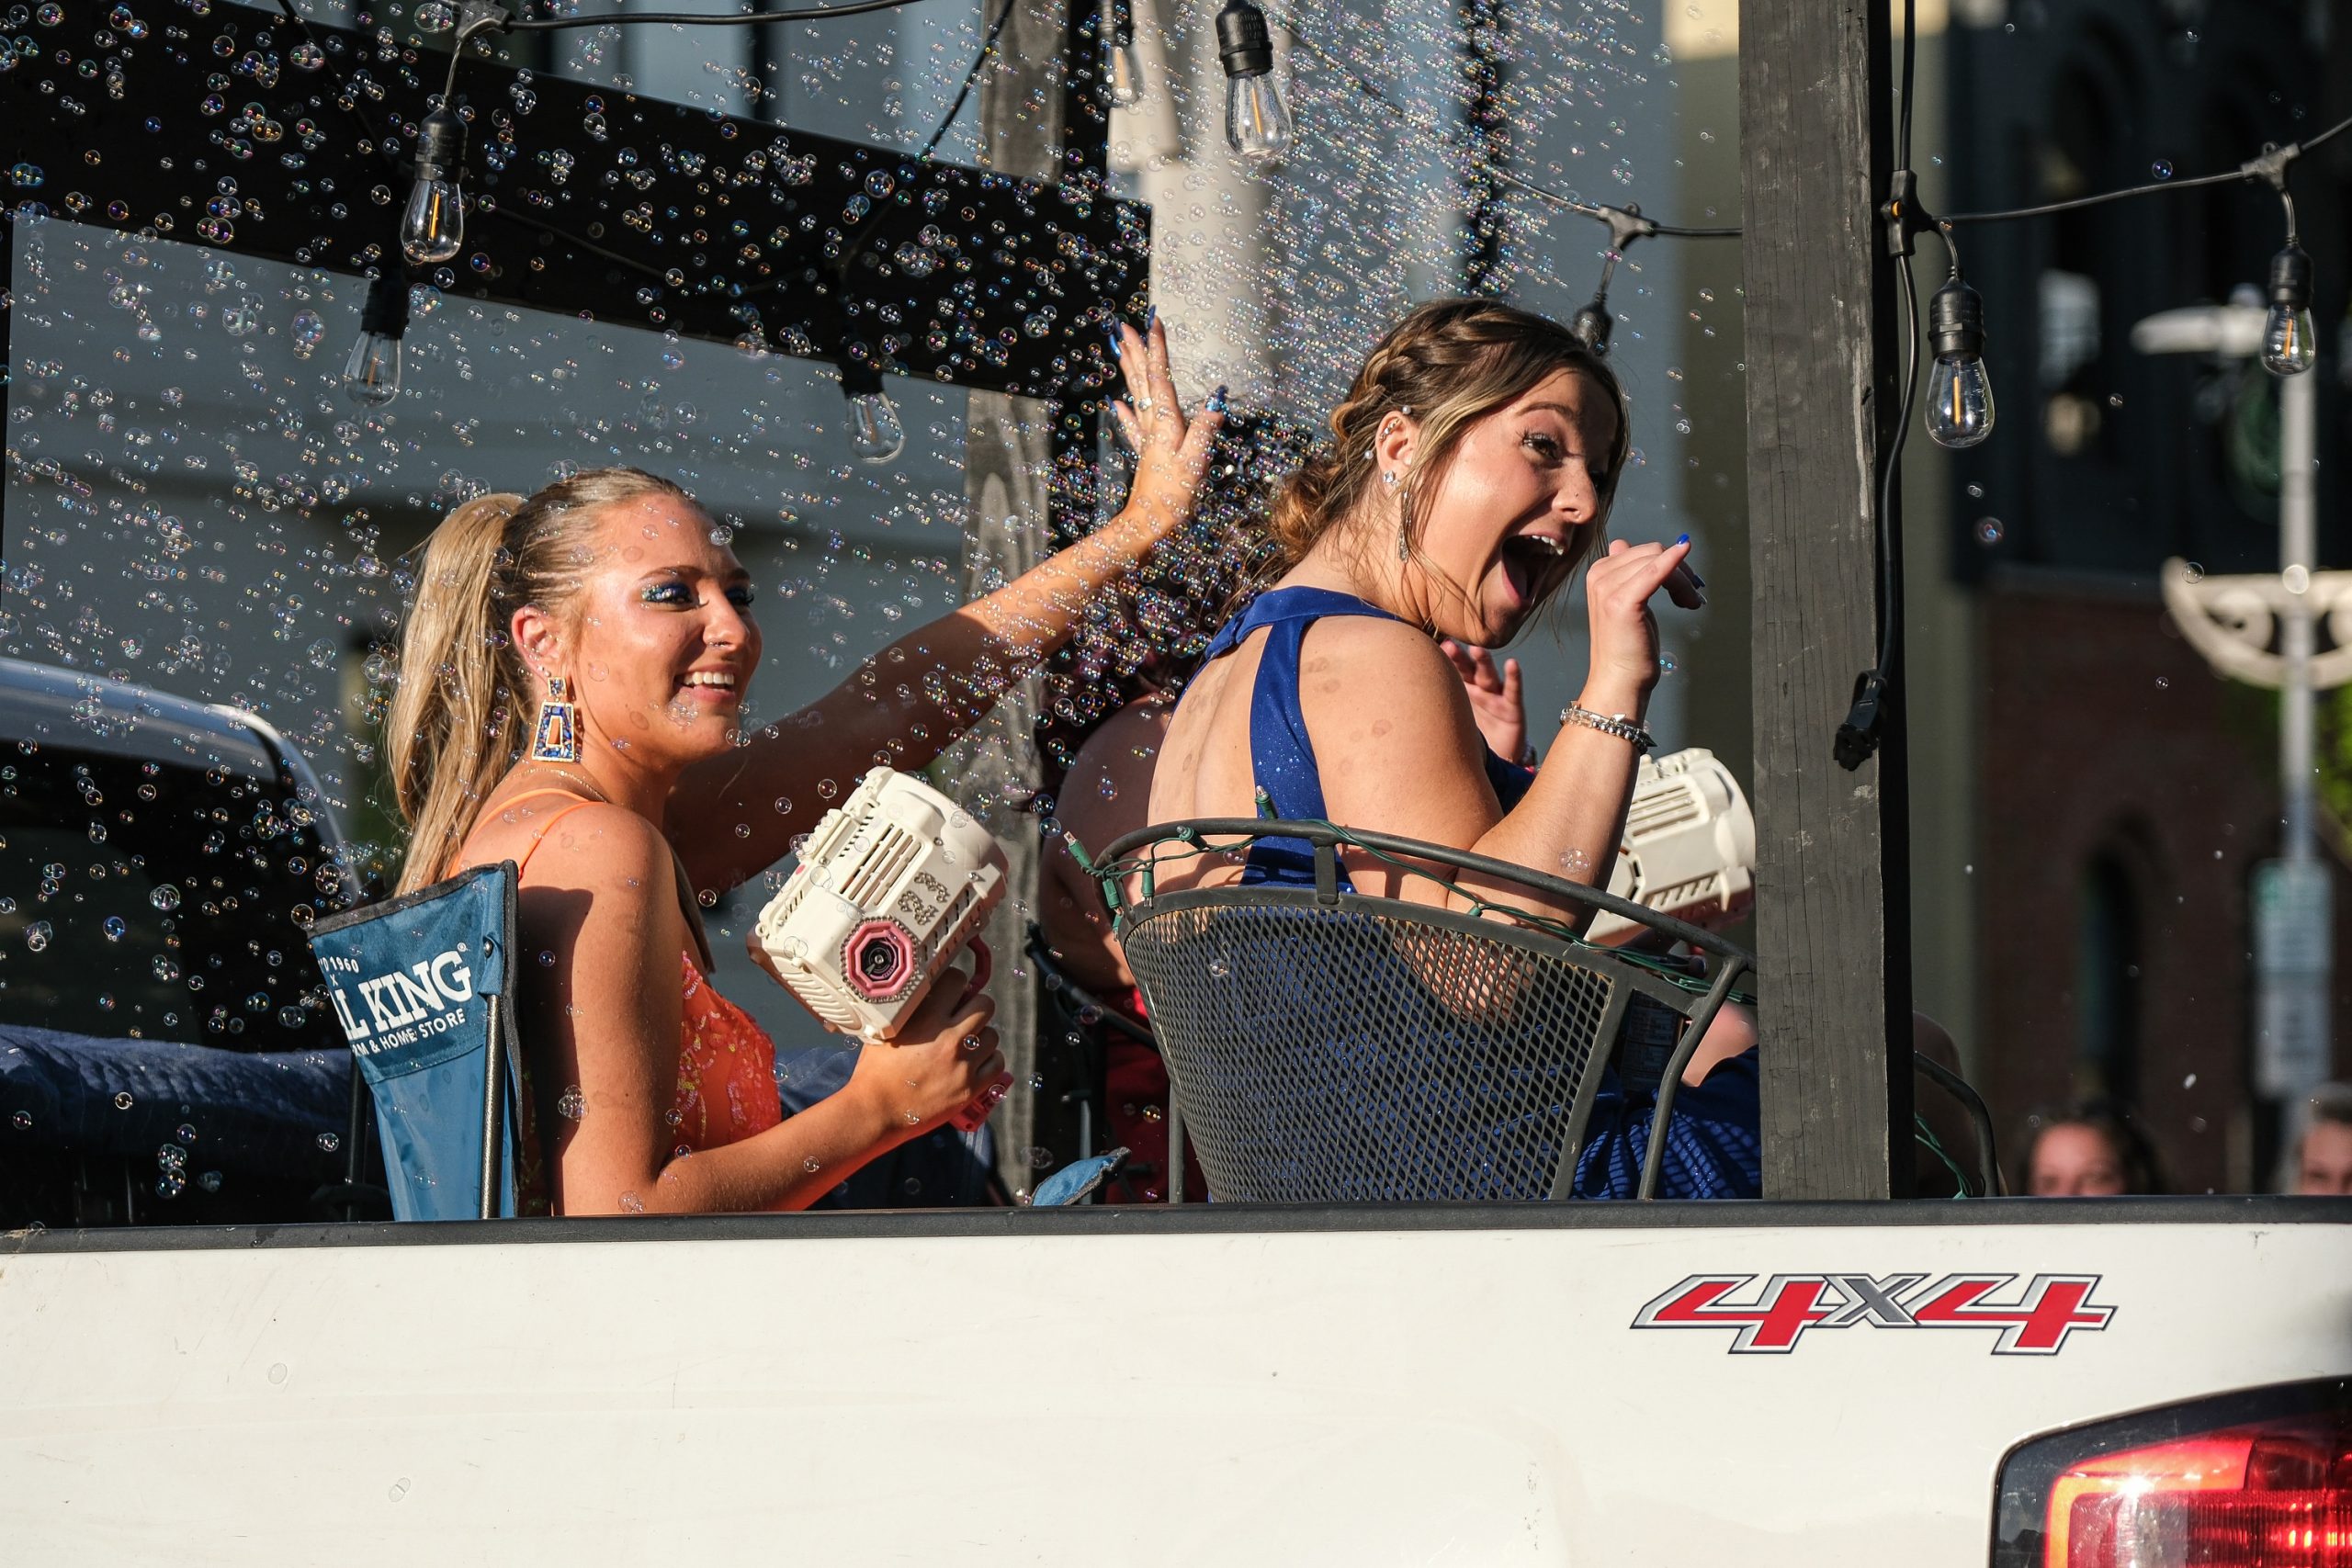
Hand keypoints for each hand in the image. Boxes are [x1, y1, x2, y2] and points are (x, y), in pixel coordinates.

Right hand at [845, 953, 1009, 1142]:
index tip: (952, 995)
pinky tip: (975, 1063)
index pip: (957, 980)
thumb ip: (913, 1011)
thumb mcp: (887, 1030)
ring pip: (993, 1035)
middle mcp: (948, 1037)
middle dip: (976, 1008)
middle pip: (985, 1004)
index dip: (956, 985)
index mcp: (926, 1018)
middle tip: (964, 1019)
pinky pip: (998, 1063)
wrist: (875, 1111)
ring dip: (982, 1037)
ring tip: (966, 1046)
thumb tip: (935, 994)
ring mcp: (962, 1063)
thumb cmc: (875, 1071)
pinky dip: (990, 1061)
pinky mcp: (970, 1088)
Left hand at [1107, 313, 1225, 540]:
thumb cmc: (1171, 499)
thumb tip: (1217, 400)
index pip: (1161, 378)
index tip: (1152, 321)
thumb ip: (1205, 430)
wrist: (1147, 528)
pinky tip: (1116, 404)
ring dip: (1130, 371)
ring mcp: (1147, 441)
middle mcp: (1153, 427)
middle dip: (1135, 351)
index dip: (1157, 348)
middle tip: (1123, 325)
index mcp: (1166, 424)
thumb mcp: (1195, 464)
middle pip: (1142, 381)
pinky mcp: (1146, 456)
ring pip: (1136, 396)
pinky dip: (1125, 412)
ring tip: (1121, 351)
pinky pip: (1134, 427)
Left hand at [1439, 640, 1527, 763]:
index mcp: (1462, 690)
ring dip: (1483, 661)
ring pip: (1488, 676)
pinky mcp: (1513, 708)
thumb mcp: (1454, 721)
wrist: (1500, 757)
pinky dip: (1513, 677)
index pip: (1451, 671)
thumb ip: (1438, 707)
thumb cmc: (1472, 735)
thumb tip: (1400, 704)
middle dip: (1459, 657)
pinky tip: (1512, 664)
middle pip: (1467, 670)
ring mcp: (1496, 696)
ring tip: (1476, 649)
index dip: (1442, 660)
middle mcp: (1478, 689)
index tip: (1428, 646)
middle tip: (1448, 645)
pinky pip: (1513, 691)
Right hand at [1580, 536, 1700, 711]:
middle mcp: (1599, 576)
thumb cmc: (1627, 647)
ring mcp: (1608, 587)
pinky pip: (1655, 570)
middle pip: (1651, 551)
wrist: (1619, 680)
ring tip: (1691, 602)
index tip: (1683, 588)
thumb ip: (1624, 573)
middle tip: (1693, 598)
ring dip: (1683, 579)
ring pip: (1657, 558)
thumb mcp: (1624, 602)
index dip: (1669, 563)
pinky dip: (1673, 560)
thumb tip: (1622, 543)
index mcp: (1599, 573)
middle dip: (1680, 571)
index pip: (1642, 551)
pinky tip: (1685, 551)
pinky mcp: (1622, 601)